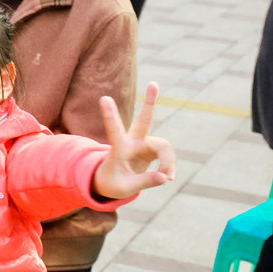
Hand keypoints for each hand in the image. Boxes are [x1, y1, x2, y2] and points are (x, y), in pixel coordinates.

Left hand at [92, 82, 175, 199]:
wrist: (112, 182)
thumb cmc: (112, 183)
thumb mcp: (124, 188)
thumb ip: (144, 182)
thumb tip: (165, 176)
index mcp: (118, 148)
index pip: (114, 130)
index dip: (110, 115)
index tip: (104, 98)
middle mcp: (132, 142)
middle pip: (144, 120)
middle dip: (150, 102)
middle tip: (153, 83)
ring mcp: (144, 145)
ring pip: (164, 146)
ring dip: (168, 162)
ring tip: (168, 178)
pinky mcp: (152, 150)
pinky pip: (167, 155)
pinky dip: (169, 167)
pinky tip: (167, 177)